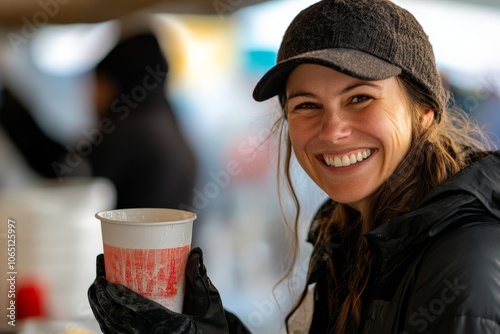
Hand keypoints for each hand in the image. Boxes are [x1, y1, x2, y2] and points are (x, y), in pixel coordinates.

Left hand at [88, 247, 249, 333]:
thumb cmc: (211, 327)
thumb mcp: (210, 304)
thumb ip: (200, 279)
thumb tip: (194, 252)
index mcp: (172, 329)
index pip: (140, 314)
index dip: (121, 300)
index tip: (108, 283)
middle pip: (119, 321)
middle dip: (103, 299)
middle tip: (99, 276)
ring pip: (113, 329)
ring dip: (99, 308)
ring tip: (95, 286)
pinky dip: (104, 321)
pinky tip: (100, 306)